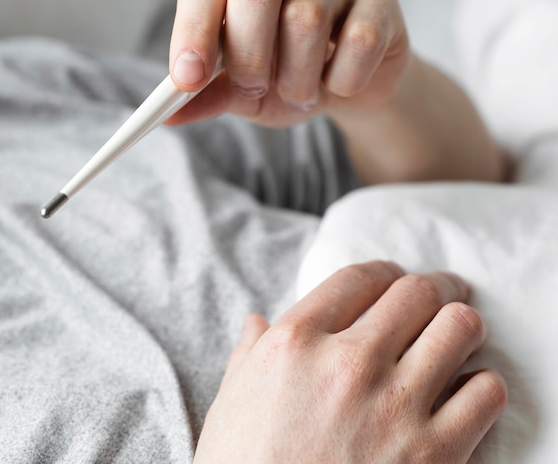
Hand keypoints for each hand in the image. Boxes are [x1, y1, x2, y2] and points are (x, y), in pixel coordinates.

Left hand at [167, 0, 409, 127]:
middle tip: (256, 87)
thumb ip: (206, 96)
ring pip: (308, 16)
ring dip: (297, 76)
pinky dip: (342, 81)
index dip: (194, 28)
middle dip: (250, 50)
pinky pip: (359, 40)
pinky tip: (339, 86)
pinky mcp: (380, 1)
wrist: (347, 88)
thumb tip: (165, 114)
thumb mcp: (240, 92)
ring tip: (299, 93)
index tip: (187, 80)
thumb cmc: (286, 78)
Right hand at [194, 261, 506, 463]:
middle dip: (435, 287)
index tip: (394, 278)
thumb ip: (248, 353)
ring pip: (458, 328)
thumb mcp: (231, 401)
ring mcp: (394, 406)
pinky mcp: (434, 454)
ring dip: (462, 325)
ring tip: (460, 332)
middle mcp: (349, 362)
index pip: (358, 277)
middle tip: (443, 292)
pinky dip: (482, 384)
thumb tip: (256, 322)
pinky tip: (467, 390)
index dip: (384, 271)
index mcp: (296, 341)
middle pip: (415, 293)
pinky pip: (485, 393)